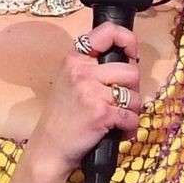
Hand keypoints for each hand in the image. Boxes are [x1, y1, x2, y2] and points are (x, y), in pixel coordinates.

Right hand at [28, 22, 141, 177]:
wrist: (48, 149)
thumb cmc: (61, 119)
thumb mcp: (69, 82)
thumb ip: (92, 68)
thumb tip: (129, 62)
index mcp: (74, 60)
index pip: (108, 32)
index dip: (128, 40)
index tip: (132, 53)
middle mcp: (82, 72)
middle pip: (131, 71)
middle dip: (132, 90)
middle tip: (120, 102)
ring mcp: (91, 93)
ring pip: (135, 96)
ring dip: (132, 111)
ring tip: (117, 119)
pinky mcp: (101, 114)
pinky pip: (132, 117)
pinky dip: (129, 128)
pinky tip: (118, 132)